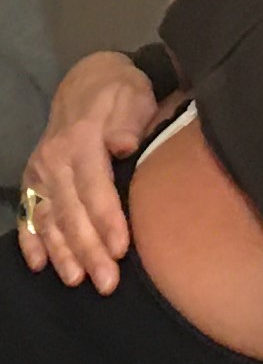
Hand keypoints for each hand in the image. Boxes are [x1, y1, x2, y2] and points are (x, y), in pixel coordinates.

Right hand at [17, 52, 157, 292]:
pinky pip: (29, 213)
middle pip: (72, 211)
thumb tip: (123, 144)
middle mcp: (55, 160)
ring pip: (51, 218)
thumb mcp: (132, 96)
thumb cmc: (121, 93)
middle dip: (89, 249)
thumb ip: (128, 121)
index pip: (95, 187)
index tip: (121, 249)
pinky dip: (32, 239)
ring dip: (63, 253)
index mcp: (81, 140)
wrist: (88, 81)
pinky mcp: (33, 179)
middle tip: (107, 282)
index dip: (107, 220)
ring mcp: (40, 172)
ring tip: (77, 280)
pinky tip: (39, 264)